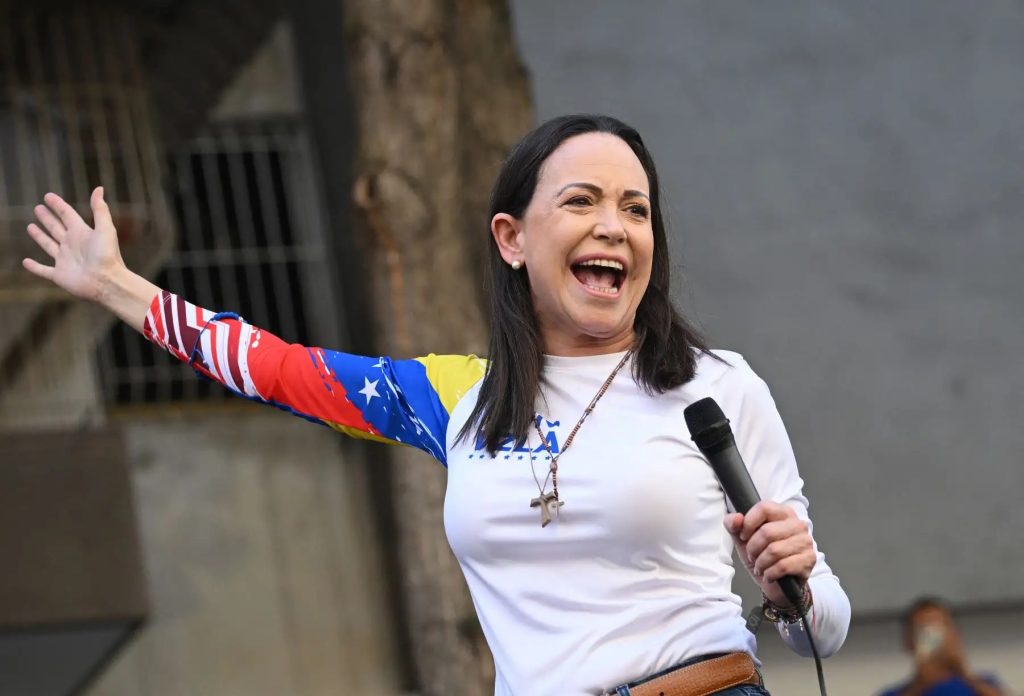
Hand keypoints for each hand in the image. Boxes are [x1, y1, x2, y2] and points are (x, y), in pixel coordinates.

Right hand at [23, 187, 125, 302]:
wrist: (108, 282)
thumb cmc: (108, 255)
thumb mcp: (105, 228)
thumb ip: (100, 209)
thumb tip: (99, 188)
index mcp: (82, 233)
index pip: (67, 215)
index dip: (58, 205)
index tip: (48, 196)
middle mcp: (72, 245)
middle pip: (56, 228)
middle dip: (47, 218)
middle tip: (37, 208)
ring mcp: (65, 260)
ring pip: (49, 245)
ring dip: (40, 236)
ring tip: (30, 227)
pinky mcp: (59, 275)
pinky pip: (43, 270)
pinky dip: (34, 267)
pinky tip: (26, 262)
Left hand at [724, 501, 815, 606]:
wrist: (778, 584)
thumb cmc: (762, 556)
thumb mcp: (742, 539)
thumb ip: (734, 525)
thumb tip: (736, 518)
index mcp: (782, 513)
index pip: (764, 508)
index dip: (748, 523)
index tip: (743, 536)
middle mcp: (797, 524)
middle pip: (767, 532)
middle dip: (753, 549)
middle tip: (752, 556)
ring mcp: (806, 541)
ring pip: (774, 550)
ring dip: (761, 563)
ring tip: (760, 567)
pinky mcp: (809, 560)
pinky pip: (783, 566)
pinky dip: (770, 573)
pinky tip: (769, 575)